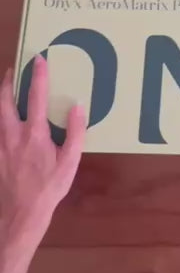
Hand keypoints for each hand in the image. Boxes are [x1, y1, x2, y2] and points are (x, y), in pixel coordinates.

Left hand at [0, 55, 85, 246]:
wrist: (20, 213)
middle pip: (4, 101)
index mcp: (34, 133)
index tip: (39, 59)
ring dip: (1, 99)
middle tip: (12, 69)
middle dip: (7, 82)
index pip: (36, 97)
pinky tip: (2, 122)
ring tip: (4, 90)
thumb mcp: (69, 163)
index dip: (38, 76)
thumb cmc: (49, 188)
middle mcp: (12, 134)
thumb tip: (78, 106)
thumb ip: (75, 132)